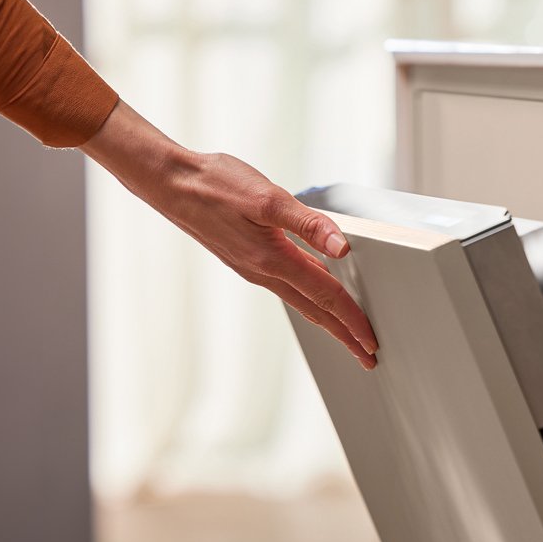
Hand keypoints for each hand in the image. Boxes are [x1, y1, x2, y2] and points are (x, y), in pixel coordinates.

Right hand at [81, 101, 377, 368]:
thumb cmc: (216, 184)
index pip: (326, 297)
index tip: (371, 343)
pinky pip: (288, 288)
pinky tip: (318, 297)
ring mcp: (255, 269)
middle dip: (345, 335)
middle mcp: (265, 272)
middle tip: (369, 357)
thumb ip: (309, 224)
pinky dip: (310, 300)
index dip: (353, 321)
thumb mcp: (268, 198)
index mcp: (274, 260)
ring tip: (349, 336)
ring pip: (302, 302)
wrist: (170, 184)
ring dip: (329, 321)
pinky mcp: (248, 261)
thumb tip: (343, 248)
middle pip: (316, 311)